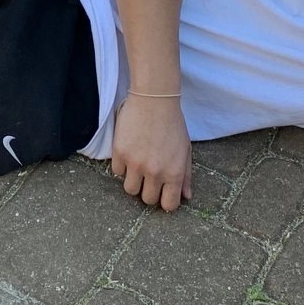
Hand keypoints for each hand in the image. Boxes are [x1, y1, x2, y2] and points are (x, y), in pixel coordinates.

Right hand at [109, 93, 192, 208]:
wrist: (154, 100)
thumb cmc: (173, 123)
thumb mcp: (185, 150)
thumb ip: (186, 175)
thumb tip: (186, 197)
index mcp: (174, 173)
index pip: (168, 205)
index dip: (165, 201)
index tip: (162, 193)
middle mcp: (155, 172)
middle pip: (147, 199)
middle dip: (148, 191)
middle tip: (149, 177)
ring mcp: (136, 163)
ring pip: (130, 189)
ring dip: (134, 181)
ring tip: (137, 166)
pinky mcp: (120, 152)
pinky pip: (117, 171)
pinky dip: (122, 165)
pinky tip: (129, 152)